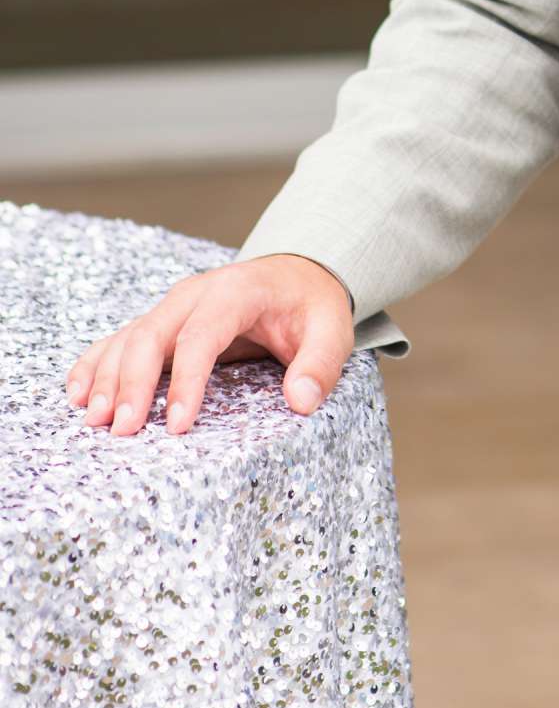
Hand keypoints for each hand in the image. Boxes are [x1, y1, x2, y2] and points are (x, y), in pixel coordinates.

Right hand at [63, 256, 355, 437]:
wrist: (298, 275)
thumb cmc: (312, 306)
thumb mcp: (332, 330)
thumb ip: (321, 364)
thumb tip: (302, 400)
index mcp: (237, 291)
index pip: (202, 336)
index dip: (188, 382)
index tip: (179, 427)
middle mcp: (196, 294)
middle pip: (152, 334)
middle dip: (133, 383)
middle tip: (123, 432)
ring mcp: (174, 305)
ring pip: (130, 337)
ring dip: (108, 377)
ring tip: (94, 421)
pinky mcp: (164, 321)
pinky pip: (122, 338)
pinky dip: (96, 363)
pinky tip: (76, 391)